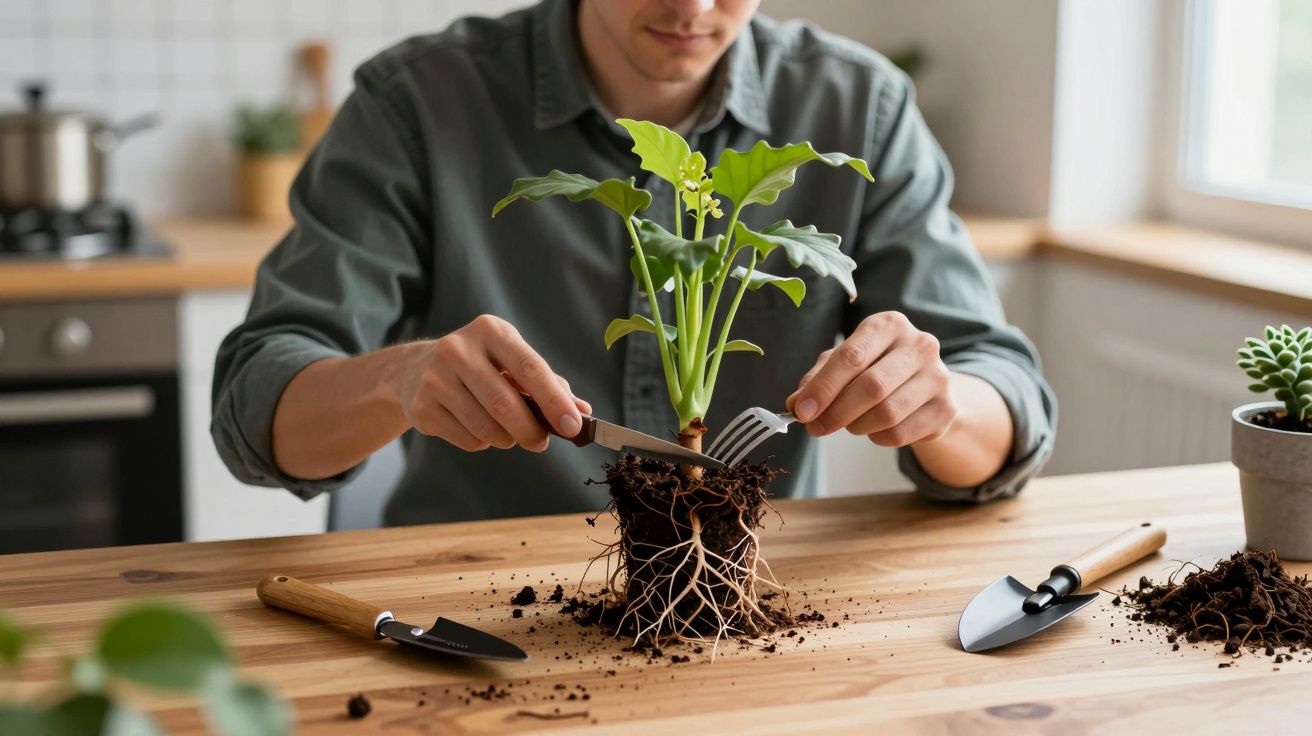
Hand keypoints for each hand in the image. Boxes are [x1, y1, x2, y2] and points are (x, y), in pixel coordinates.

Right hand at [398, 314, 590, 452]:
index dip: (554, 400)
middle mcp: (458, 349)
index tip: (573, 426)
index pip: (529, 367)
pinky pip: (467, 439)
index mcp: (490, 330)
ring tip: (508, 433)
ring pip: (485, 427)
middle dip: (531, 430)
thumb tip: (582, 413)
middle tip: (541, 443)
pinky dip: (482, 443)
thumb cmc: (481, 366)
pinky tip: (478, 428)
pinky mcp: (421, 407)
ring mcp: (435, 378)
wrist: (416, 369)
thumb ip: (549, 384)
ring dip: (506, 439)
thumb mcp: (512, 361)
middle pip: (504, 403)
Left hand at [785, 311, 957, 446]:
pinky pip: (901, 433)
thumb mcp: (845, 363)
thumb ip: (818, 379)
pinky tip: (875, 429)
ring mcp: (938, 376)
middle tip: (816, 427)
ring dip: (857, 426)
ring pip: (887, 413)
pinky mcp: (946, 409)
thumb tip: (796, 405)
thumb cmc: (877, 368)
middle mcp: (920, 345)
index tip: (801, 411)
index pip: (852, 356)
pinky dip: (878, 437)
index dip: (823, 387)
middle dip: (836, 412)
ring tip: (849, 424)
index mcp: (889, 325)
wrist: (926, 386)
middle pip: (871, 386)